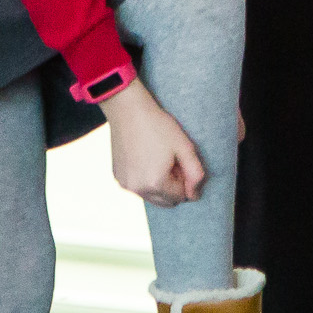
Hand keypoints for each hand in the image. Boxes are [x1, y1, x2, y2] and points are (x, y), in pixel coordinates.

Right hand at [101, 80, 205, 204]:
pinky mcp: (117, 177)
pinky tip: (144, 157)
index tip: (179, 160)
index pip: (180, 197)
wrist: (128, 110)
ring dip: (159, 185)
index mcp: (155, 183)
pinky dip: (145, 180)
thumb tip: (194, 196)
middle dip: (173, 186)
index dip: (184, 179)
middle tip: (170, 160)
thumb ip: (195, 174)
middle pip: (166, 202)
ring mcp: (125, 184)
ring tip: (158, 158)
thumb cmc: (158, 126)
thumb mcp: (185, 147)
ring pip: (152, 197)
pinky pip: (138, 188)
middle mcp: (137, 189)